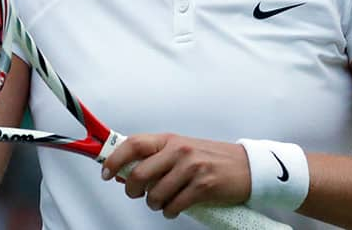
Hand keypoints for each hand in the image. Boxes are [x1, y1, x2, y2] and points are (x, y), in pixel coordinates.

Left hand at [101, 133, 251, 218]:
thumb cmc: (210, 159)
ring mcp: (191, 167)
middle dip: (132, 189)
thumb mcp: (180, 151)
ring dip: (154, 204)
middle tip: (136, 194)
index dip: (114, 158)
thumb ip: (153, 159)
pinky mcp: (203, 186)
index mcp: (169, 139)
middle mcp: (178, 150)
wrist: (246, 167)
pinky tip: (174, 208)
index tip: (105, 171)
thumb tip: (120, 171)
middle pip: (139, 173)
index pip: (133, 144)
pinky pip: (174, 205)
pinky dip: (169, 211)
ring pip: (155, 194)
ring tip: (161, 202)